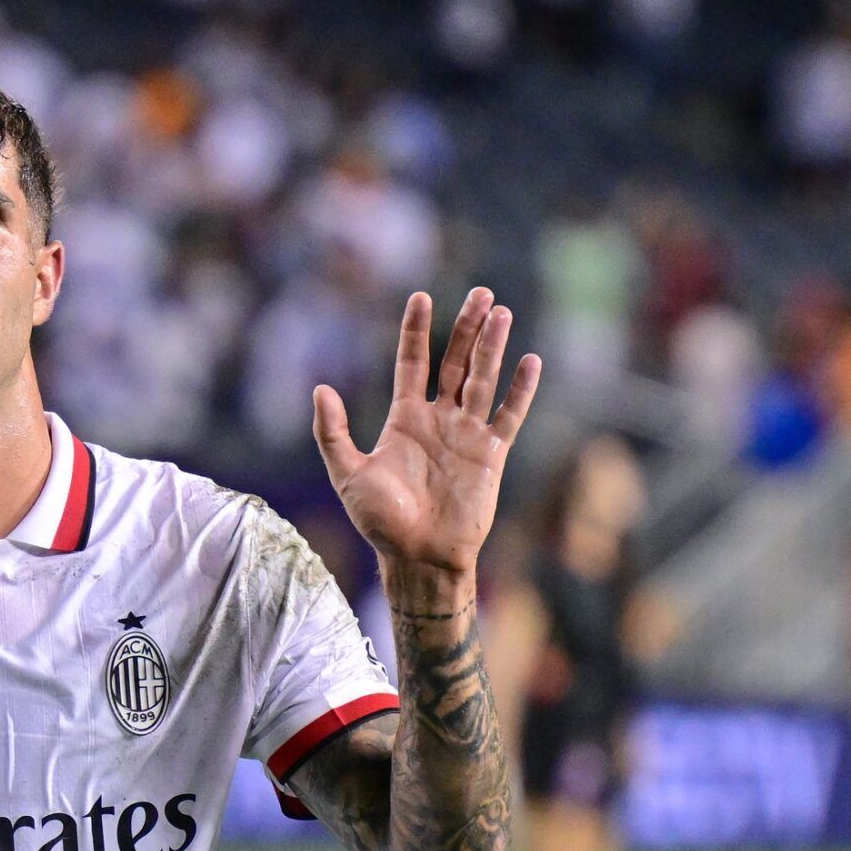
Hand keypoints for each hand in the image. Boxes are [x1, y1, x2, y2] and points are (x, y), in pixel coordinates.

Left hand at [312, 288, 537, 576]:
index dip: (417, 331)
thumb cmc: (380, 521)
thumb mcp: (348, 474)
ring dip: (493, 347)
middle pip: (456, 362)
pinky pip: (508, 415)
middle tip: (481, 293)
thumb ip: (332, 433)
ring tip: (502, 312)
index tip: (421, 297)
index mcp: (404, 419)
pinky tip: (531, 361)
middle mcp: (438, 420)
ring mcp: (467, 435)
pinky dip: (521, 390)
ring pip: (483, 380)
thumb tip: (320, 389)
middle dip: (467, 327)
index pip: (413, 363)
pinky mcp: (491, 455)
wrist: (418, 556)